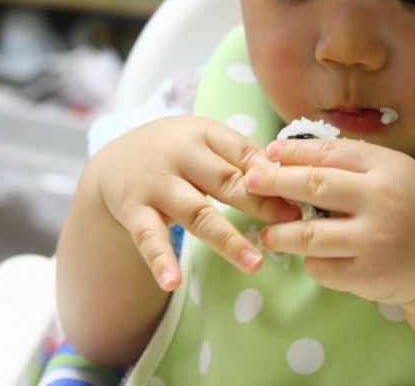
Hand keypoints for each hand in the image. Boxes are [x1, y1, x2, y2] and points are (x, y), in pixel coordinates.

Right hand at [91, 116, 299, 290]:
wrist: (114, 160)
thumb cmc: (177, 152)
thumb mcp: (205, 141)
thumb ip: (241, 157)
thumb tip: (289, 177)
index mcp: (203, 133)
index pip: (242, 151)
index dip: (271, 175)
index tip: (299, 197)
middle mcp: (178, 155)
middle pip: (224, 181)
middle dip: (259, 204)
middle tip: (291, 227)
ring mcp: (154, 184)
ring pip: (195, 212)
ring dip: (226, 239)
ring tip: (255, 264)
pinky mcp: (133, 210)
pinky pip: (147, 238)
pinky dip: (159, 260)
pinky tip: (173, 282)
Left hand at [244, 138, 414, 303]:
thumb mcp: (396, 172)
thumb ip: (354, 162)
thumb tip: (295, 153)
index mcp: (386, 168)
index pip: (327, 153)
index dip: (292, 153)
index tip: (268, 153)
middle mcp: (380, 200)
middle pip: (312, 186)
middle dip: (273, 182)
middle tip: (250, 182)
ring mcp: (373, 240)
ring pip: (307, 235)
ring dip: (279, 234)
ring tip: (267, 234)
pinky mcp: (368, 275)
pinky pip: (321, 268)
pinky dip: (310, 262)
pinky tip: (310, 258)